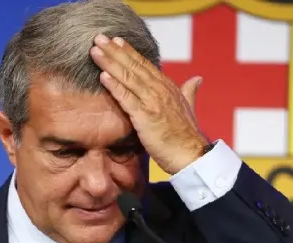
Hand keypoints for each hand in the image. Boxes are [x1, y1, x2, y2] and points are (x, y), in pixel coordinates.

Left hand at [90, 33, 208, 174]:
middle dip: (115, 51)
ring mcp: (152, 102)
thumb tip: (197, 79)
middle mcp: (160, 90)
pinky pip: (127, 98)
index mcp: (168, 87)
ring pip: (128, 77)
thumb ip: (190, 91)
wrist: (191, 154)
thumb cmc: (187, 135)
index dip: (129, 52)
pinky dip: (115, 86)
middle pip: (134, 66)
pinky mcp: (145, 116)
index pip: (145, 65)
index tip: (116, 41)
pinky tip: (102, 76)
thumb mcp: (189, 108)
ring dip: (110, 63)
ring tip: (95, 51)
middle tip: (99, 38)